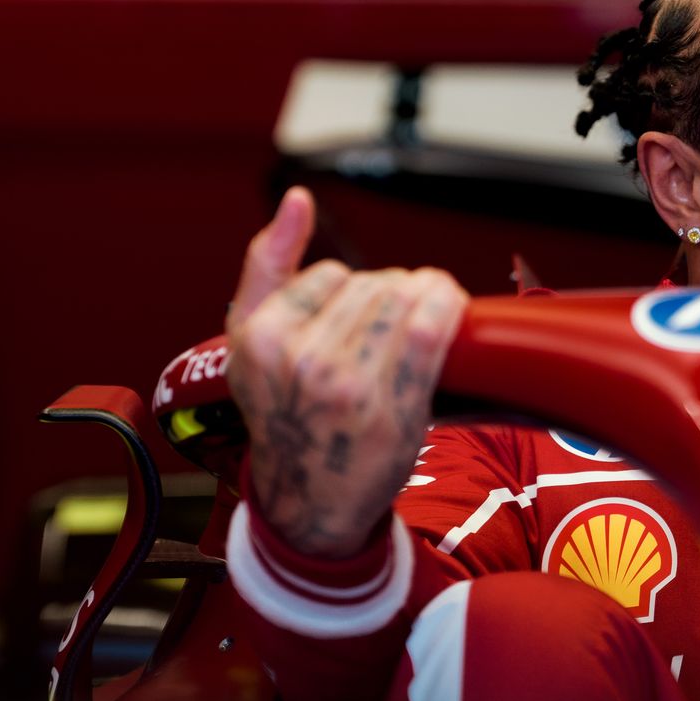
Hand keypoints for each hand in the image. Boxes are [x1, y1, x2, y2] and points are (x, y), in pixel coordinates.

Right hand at [225, 187, 467, 558]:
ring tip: (426, 313)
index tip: (361, 317)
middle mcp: (299, 359)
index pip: (331, 274)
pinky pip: (432, 327)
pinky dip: (448, 306)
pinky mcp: (393, 405)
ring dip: (425, 296)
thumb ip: (267, 265)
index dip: (355, 290)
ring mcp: (347, 384)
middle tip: (397, 325)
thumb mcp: (249, 341)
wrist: (308, 503)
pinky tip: (450, 306)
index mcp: (258, 338)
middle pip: (373, 285)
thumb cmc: (284, 415)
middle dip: (392, 295)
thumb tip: (298, 197)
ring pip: (404, 299)